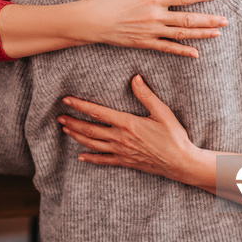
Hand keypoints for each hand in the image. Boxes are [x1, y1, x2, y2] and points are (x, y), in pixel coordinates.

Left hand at [59, 75, 197, 182]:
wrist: (180, 162)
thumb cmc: (174, 136)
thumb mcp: (162, 112)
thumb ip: (146, 95)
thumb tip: (135, 78)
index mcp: (128, 123)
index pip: (98, 113)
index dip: (81, 106)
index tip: (67, 100)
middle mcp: (121, 138)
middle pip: (91, 130)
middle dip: (74, 122)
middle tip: (60, 116)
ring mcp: (122, 152)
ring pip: (93, 144)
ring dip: (78, 137)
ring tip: (66, 130)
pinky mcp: (126, 162)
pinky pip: (104, 161)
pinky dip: (91, 159)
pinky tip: (81, 157)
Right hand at [72, 0, 226, 57]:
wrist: (89, 22)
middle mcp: (155, 17)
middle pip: (188, 19)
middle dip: (209, 19)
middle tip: (226, 20)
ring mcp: (151, 32)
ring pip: (181, 34)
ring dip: (201, 34)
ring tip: (217, 33)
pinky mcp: (144, 43)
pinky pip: (167, 49)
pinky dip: (182, 51)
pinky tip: (195, 53)